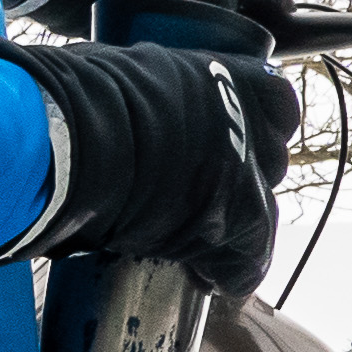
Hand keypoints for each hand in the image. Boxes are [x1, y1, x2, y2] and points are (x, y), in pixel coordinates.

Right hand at [1, 38, 303, 290]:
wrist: (76, 139)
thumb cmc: (78, 96)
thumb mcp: (128, 72)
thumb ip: (152, 88)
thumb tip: (123, 94)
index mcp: (226, 78)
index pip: (276, 100)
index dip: (255, 124)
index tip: (230, 142)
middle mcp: (247, 123)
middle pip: (269, 160)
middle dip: (241, 179)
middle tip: (199, 194)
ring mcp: (247, 174)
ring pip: (261, 213)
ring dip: (229, 229)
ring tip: (191, 243)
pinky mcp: (237, 223)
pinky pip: (248, 262)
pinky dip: (228, 275)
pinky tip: (202, 279)